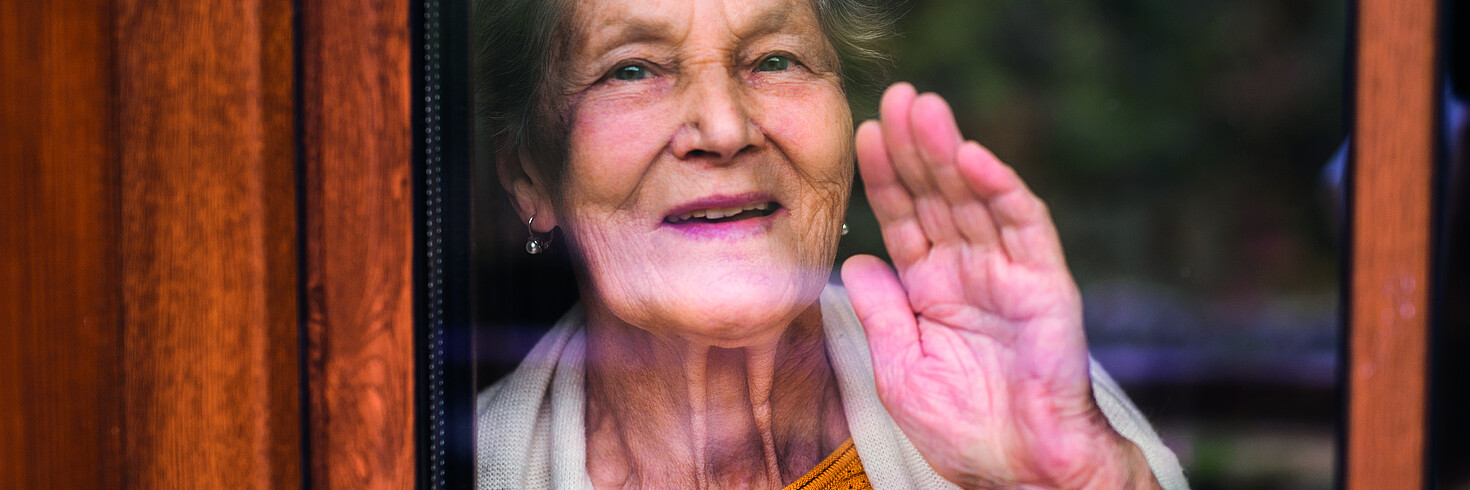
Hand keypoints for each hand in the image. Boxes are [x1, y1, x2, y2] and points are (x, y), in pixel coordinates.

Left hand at [840, 83, 1157, 488]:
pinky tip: (973, 157)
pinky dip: (1000, 190)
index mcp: (932, 291)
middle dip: (916, 147)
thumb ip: (881, 314)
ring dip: (951, 152)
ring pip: (976, 199)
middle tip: (897, 98)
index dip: (885, 178)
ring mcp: (1008, 274)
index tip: (862, 134)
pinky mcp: (1045, 285)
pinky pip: (1023, 228)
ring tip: (925, 109)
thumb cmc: (963, 431)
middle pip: (938, 196)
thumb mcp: (901, 370)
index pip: (905, 220)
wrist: (1020, 471)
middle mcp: (969, 273)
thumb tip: (857, 260)